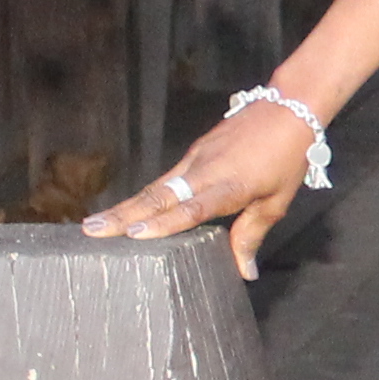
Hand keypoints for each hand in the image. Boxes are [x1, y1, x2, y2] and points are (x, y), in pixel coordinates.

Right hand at [79, 97, 317, 278]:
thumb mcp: (276, 201)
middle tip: (91, 231)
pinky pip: (164, 179)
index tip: (134, 234)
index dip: (163, 223)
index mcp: (229, 185)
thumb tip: (245, 272)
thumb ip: (252, 235)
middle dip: (123, 215)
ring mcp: (196, 159)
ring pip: (155, 187)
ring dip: (125, 207)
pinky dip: (142, 196)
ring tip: (95, 225)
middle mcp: (205, 171)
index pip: (191, 208)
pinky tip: (126, 210)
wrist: (288, 107)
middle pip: (159, 196)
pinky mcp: (194, 152)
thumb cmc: (288, 158)